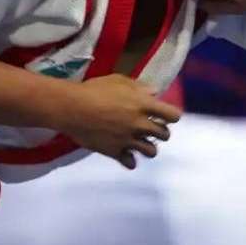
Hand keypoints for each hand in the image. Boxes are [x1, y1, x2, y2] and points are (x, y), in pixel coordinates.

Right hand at [57, 74, 182, 169]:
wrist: (72, 108)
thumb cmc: (94, 90)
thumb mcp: (118, 80)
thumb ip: (139, 87)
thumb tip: (154, 92)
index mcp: (144, 105)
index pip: (173, 116)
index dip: (171, 116)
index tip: (163, 115)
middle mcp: (140, 124)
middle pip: (165, 135)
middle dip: (160, 131)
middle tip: (150, 128)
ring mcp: (128, 139)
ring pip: (152, 152)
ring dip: (148, 147)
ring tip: (140, 142)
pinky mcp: (115, 152)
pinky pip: (131, 163)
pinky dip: (130, 160)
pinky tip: (125, 154)